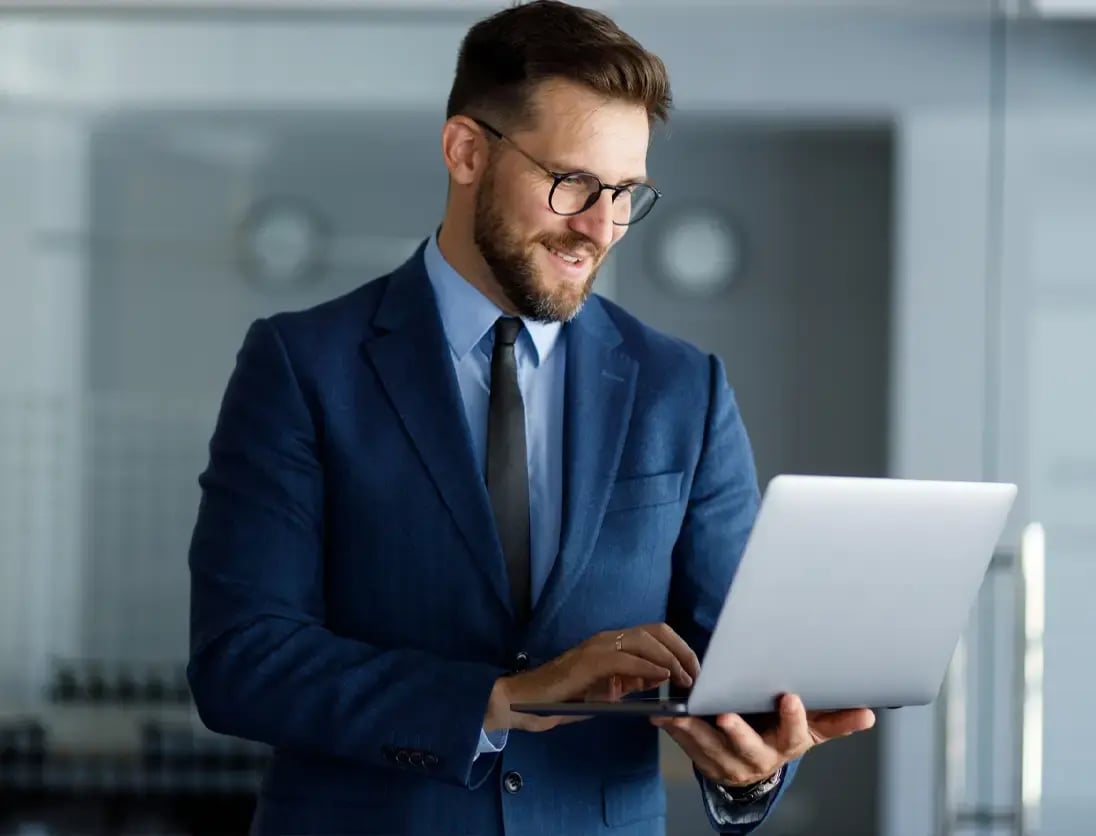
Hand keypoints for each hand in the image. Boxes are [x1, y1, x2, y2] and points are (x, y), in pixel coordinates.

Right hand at [486, 623, 700, 732]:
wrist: (526, 700)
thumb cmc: (564, 698)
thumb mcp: (608, 691)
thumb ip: (632, 681)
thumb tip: (661, 677)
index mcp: (613, 643)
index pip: (655, 634)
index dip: (680, 649)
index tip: (695, 671)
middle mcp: (608, 638)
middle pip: (657, 631)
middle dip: (683, 651)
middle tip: (697, 675)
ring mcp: (598, 647)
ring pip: (645, 640)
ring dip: (671, 659)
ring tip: (685, 679)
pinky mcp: (589, 661)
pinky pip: (626, 658)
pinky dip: (649, 666)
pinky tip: (662, 678)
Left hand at [651, 693, 874, 787]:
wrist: (756, 763)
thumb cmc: (783, 734)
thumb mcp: (810, 729)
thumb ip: (835, 720)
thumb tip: (868, 714)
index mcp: (787, 745)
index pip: (795, 734)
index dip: (793, 718)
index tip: (790, 697)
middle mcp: (760, 758)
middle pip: (749, 747)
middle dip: (737, 732)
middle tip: (725, 715)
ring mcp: (731, 763)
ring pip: (712, 749)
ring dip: (695, 732)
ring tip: (681, 713)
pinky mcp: (706, 762)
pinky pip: (689, 749)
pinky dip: (677, 732)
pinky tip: (665, 717)